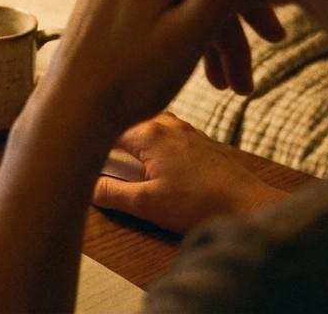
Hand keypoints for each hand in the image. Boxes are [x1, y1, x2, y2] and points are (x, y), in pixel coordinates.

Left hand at [27, 0, 270, 138]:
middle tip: (250, 80)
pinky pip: (158, 6)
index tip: (275, 38)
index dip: (253, 4)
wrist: (72, 108)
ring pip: (180, 0)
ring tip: (228, 89)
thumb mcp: (187, 36)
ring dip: (207, 41)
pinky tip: (197, 71)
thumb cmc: (130, 76)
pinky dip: (179, 34)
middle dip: (229, 34)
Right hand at [92, 112, 286, 233]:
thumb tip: (88, 185)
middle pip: (126, 123)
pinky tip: (154, 164)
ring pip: (147, 127)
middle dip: (110, 137)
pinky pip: (167, 135)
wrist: (248, 205)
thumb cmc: (202, 204)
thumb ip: (112, 192)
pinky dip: (153, 145)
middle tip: (97, 157)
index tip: (78, 152)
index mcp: (150, 133)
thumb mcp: (147, 204)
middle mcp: (168, 124)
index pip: (105, 127)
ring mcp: (186, 130)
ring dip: (134, 141)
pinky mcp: (200, 142)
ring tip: (124, 162)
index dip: (88, 140)